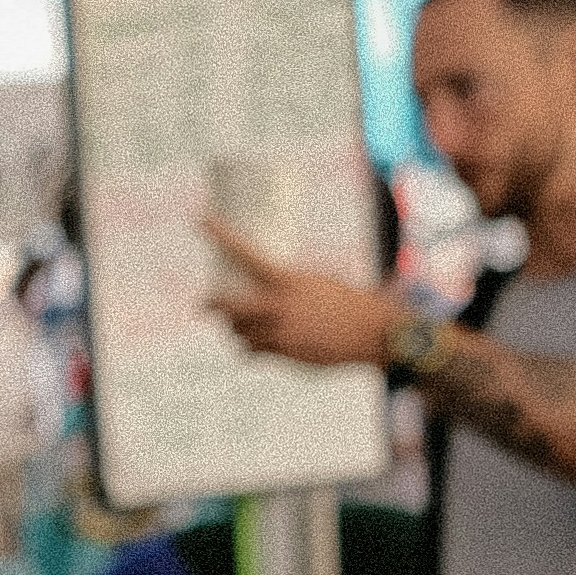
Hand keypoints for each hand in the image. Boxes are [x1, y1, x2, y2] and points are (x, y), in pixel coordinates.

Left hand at [207, 217, 396, 370]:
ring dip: (236, 331)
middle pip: (229, 307)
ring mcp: (281, 334)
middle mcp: (279, 307)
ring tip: (238, 328)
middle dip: (212, 306)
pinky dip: (254, 349)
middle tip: (205, 305)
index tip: (201, 218)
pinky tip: (258, 345)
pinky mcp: (288, 356)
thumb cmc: (350, 300)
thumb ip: (292, 282)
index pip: (245, 253)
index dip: (221, 235)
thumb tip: (273, 277)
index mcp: (287, 280)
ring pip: (241, 335)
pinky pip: (258, 353)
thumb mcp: (321, 280)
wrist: (374, 332)